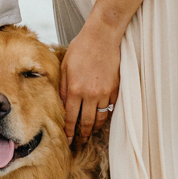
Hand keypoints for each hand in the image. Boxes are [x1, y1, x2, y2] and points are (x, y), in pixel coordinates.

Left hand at [60, 22, 120, 143]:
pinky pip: (111, 107)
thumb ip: (62, 88)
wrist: (102, 36)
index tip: (69, 141)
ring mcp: (105, 92)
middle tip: (80, 142)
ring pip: (101, 118)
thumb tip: (61, 106)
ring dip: (95, 127)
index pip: (72, 119)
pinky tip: (102, 116)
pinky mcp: (115, 88)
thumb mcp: (65, 67)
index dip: (70, 132)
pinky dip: (106, 114)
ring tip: (90, 132)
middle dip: (83, 135)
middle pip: (87, 123)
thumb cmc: (81, 48)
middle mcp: (90, 94)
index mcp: (74, 90)